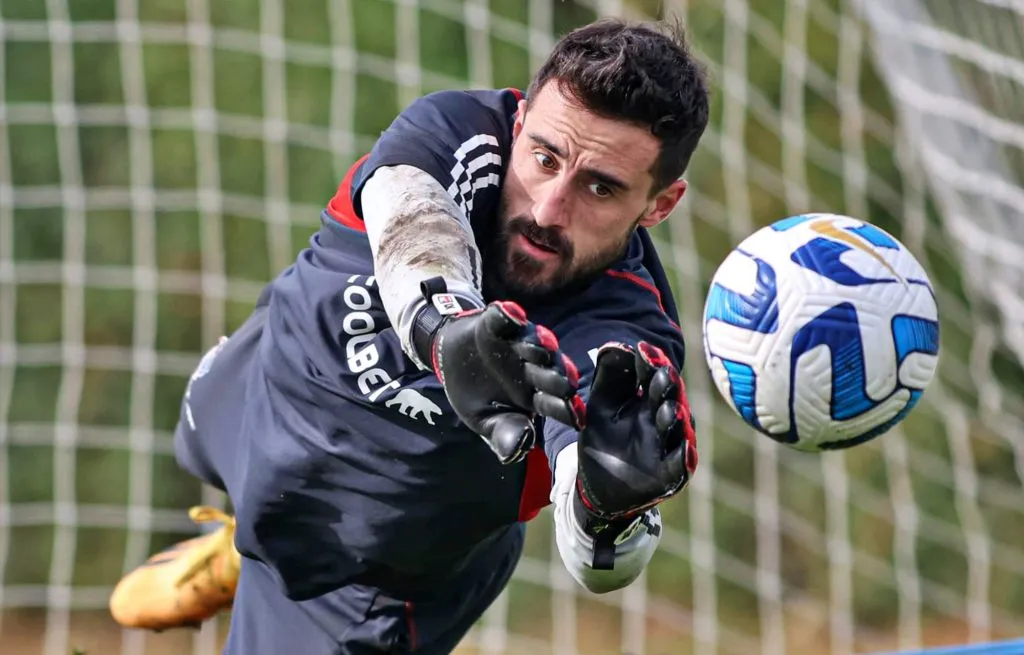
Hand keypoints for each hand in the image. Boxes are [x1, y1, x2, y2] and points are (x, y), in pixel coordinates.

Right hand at [412, 277, 584, 463]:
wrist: (451, 361)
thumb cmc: (477, 396)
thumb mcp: (485, 420)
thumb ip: (503, 434)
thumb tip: (518, 450)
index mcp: (535, 395)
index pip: (555, 403)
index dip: (566, 410)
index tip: (577, 418)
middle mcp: (533, 368)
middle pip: (551, 371)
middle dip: (558, 376)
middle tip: (566, 383)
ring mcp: (518, 344)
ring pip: (534, 343)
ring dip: (539, 344)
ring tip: (543, 346)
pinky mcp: (498, 323)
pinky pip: (504, 318)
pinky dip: (508, 315)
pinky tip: (511, 314)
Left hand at [573, 341, 697, 535]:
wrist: (597, 484)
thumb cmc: (602, 437)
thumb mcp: (600, 404)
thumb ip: (608, 376)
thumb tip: (616, 344)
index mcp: (646, 399)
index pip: (652, 376)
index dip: (650, 364)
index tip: (643, 350)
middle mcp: (661, 419)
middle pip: (669, 398)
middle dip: (667, 387)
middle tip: (663, 373)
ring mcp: (667, 446)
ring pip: (676, 430)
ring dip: (676, 418)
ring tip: (671, 408)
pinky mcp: (668, 475)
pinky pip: (679, 466)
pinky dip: (684, 458)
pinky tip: (686, 450)